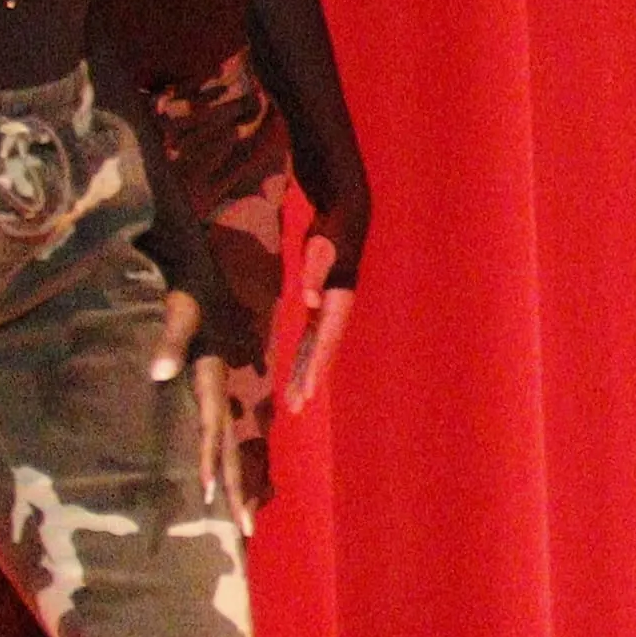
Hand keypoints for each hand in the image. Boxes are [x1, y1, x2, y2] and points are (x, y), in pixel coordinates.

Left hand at [146, 282, 242, 518]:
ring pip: (231, 444)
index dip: (210, 458)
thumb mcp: (177, 308)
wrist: (197, 269)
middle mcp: (222, 388)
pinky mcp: (213, 387)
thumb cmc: (184, 288)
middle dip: (238, 489)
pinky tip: (222, 480)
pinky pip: (221, 432)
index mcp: (214, 373)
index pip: (213, 424)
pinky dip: (223, 461)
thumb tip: (159, 375)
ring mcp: (220, 390)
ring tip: (240, 519)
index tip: (209, 494)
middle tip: (244, 530)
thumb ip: (169, 339)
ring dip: (236, 482)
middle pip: (232, 446)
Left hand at [277, 224, 358, 415]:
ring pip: (314, 354)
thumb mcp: (320, 252)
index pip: (324, 344)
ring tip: (292, 404)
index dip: (315, 370)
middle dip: (308, 383)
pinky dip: (301, 361)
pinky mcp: (319, 314)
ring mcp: (327, 317)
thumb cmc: (331, 238)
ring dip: (303, 378)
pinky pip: (309, 343)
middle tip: (295, 410)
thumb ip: (313, 276)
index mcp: (337, 307)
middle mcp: (334, 318)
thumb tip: (308, 301)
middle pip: (320, 356)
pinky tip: (294, 377)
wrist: (343, 227)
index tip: (307, 393)